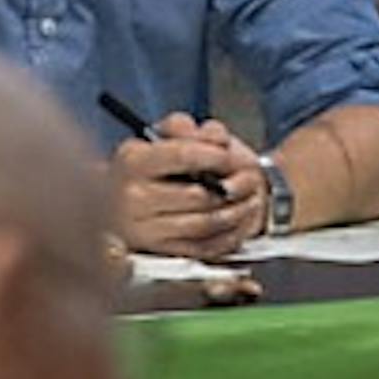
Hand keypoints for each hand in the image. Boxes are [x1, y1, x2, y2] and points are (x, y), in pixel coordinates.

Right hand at [113, 115, 265, 260]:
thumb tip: (214, 138)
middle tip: (249, 180)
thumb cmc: (164, 166)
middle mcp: (132, 196)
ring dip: (237, 212)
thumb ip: (191, 127)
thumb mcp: (172, 135)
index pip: (182, 155)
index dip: (216, 155)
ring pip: (204, 223)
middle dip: (234, 187)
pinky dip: (229, 235)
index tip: (230, 156)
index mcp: (132, 160)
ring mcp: (143, 228)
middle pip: (198, 194)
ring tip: (249, 201)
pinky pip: (205, 246)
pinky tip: (237, 221)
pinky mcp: (160, 251)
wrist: (129, 200)